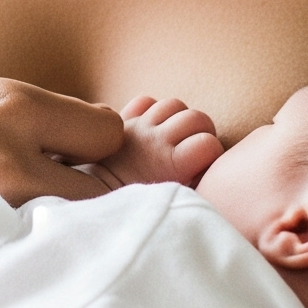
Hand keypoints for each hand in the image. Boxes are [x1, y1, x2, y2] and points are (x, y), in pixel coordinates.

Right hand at [0, 73, 124, 305]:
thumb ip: (6, 121)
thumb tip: (65, 147)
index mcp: (8, 104)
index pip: (108, 132)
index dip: (96, 155)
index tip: (76, 170)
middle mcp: (11, 160)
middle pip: (111, 198)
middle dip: (99, 211)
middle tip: (72, 227)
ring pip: (79, 249)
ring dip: (70, 255)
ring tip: (43, 261)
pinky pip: (27, 290)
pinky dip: (26, 290)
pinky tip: (5, 287)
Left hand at [85, 97, 223, 188]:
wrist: (94, 199)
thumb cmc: (137, 207)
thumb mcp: (169, 200)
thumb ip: (190, 184)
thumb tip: (207, 174)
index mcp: (169, 164)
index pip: (209, 144)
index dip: (213, 153)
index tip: (203, 167)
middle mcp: (154, 140)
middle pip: (196, 117)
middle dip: (203, 131)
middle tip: (195, 150)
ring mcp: (137, 127)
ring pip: (174, 104)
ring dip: (180, 118)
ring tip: (175, 138)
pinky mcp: (121, 122)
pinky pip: (146, 101)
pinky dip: (153, 110)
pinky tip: (153, 128)